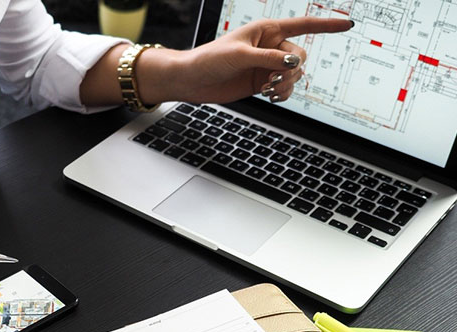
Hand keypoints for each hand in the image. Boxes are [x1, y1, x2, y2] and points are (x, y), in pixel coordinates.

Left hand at [140, 17, 352, 104]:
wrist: (193, 81)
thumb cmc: (210, 59)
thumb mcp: (240, 56)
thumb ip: (269, 59)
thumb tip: (294, 63)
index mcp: (267, 30)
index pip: (304, 25)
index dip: (327, 25)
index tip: (348, 24)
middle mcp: (271, 46)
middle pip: (300, 56)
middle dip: (291, 70)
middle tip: (271, 81)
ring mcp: (268, 65)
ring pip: (294, 75)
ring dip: (286, 84)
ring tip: (266, 90)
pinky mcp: (263, 82)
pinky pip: (285, 89)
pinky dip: (283, 94)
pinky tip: (271, 97)